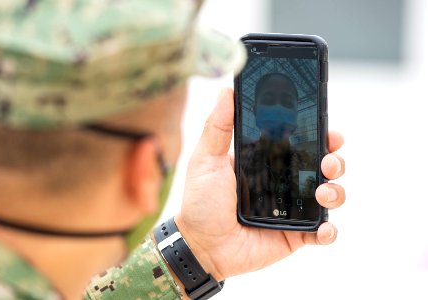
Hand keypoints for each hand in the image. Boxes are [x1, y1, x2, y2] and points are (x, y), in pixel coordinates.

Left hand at [175, 88, 345, 280]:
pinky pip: (321, 233)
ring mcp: (291, 210)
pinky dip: (328, 231)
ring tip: (324, 193)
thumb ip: (218, 127)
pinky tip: (322, 229)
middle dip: (334, 160)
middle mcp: (282, 183)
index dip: (318, 134)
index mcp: (265, 162)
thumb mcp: (206, 160)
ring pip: (329, 196)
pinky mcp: (294, 235)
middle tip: (329, 160)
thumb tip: (226, 90)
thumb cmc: (200, 202)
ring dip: (336, 191)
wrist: (200, 246)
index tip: (327, 127)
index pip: (299, 143)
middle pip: (321, 166)